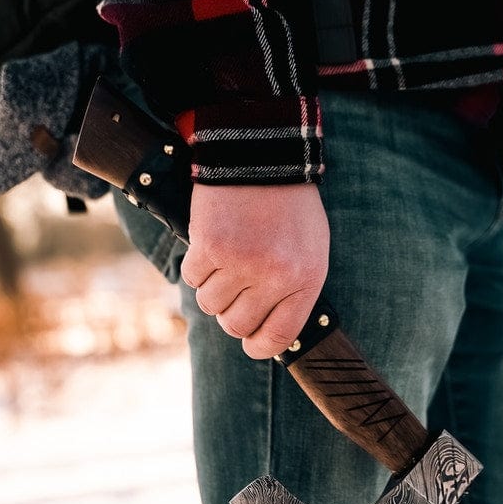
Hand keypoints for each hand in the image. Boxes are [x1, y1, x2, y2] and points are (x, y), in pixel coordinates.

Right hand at [181, 183, 329, 358]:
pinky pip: (192, 278)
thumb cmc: (290, 207)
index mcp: (305, 280)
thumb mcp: (311, 250)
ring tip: (225, 262)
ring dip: (212, 288)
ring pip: (209, 304)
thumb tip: (268, 331)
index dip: (259, 347)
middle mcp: (274, 276)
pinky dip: (197, 267)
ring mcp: (240, 262)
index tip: (251, 343)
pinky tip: (211, 246)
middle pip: (236, 326)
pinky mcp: (209, 246)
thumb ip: (294, 291)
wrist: (264, 156)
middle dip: (231, 314)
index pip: (277, 336)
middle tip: (234, 293)